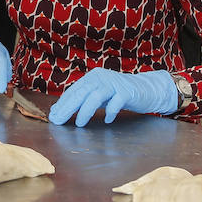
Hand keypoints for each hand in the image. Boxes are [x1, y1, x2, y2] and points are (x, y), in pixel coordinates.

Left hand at [49, 68, 178, 126]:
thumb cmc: (119, 94)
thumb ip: (82, 100)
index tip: (53, 116)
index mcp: (92, 77)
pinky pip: (116, 102)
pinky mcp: (127, 92)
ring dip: (86, 111)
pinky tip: (107, 120)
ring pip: (96, 96)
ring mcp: (115, 84)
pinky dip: (110, 112)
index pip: (74, 90)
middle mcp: (102, 77)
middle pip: (81, 92)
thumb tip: (59, 110)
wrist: (147, 89)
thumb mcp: (99, 95)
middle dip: (68, 107)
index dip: (62, 103)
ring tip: (80, 123)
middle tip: (58, 120)